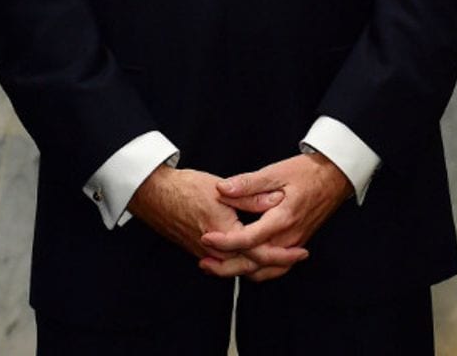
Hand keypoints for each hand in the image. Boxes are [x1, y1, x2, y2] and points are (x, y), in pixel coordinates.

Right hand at [126, 165, 300, 278]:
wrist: (155, 195)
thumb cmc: (186, 188)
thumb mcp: (222, 189)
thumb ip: (250, 197)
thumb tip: (276, 202)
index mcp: (223, 232)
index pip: (259, 252)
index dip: (283, 254)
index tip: (301, 251)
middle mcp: (215, 249)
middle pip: (251, 267)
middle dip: (277, 265)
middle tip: (298, 257)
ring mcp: (206, 253)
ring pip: (240, 268)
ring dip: (263, 265)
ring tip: (284, 257)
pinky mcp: (201, 251)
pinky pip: (228, 264)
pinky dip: (246, 262)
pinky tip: (257, 254)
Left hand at [202, 153, 352, 282]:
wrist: (336, 178)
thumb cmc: (308, 172)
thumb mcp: (277, 172)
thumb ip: (249, 183)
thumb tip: (223, 189)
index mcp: (283, 218)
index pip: (249, 239)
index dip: (225, 240)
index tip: (206, 236)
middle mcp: (290, 237)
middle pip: (255, 263)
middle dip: (226, 266)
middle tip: (203, 262)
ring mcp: (295, 244)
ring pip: (265, 270)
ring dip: (240, 272)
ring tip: (217, 267)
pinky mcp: (297, 245)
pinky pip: (276, 268)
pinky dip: (258, 271)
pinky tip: (243, 266)